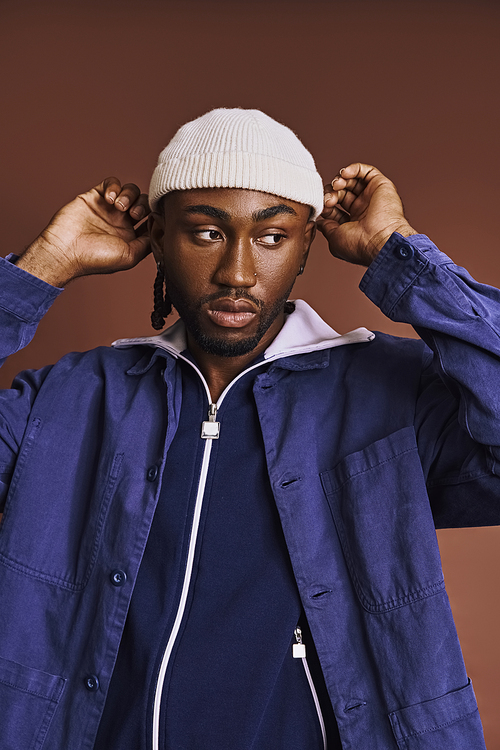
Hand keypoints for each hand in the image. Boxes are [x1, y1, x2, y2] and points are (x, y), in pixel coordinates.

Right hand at [17, 178, 150, 285]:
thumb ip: (148, 243)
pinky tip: (108, 198)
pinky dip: (114, 186)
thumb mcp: (130, 257)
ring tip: (118, 206)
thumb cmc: (95, 259)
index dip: (156, 215)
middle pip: (143, 203)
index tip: (155, 217)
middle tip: (134, 214)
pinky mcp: (95, 196)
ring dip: (129, 195)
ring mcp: (108, 208)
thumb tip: (160, 229)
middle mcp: (121, 222)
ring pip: (130, 191)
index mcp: (131, 237)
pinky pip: (111, 183)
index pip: (150, 220)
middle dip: (143, 205)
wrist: (66, 250)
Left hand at [316, 163, 417, 265]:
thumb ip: (326, 227)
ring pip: (352, 181)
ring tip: (337, 185)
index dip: (326, 205)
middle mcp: (363, 210)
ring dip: (340, 180)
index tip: (323, 207)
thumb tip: (319, 221)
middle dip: (331, 193)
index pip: (335, 209)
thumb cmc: (359, 245)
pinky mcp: (381, 186)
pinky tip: (345, 174)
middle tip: (329, 198)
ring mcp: (371, 198)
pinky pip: (366, 171)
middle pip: (342, 193)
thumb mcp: (335, 239)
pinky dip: (353, 169)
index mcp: (353, 224)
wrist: (381, 240)